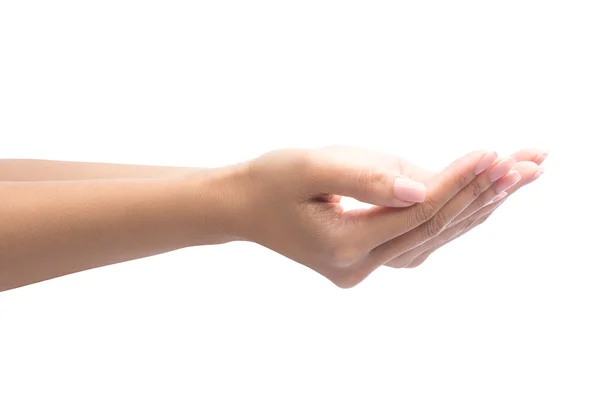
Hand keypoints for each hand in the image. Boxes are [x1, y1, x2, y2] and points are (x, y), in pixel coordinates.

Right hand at [232, 145, 516, 287]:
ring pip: (432, 238)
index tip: (494, 152)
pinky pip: (421, 241)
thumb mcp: (309, 166)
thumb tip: (421, 188)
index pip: (417, 212)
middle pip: (433, 229)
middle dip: (480, 194)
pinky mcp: (367, 261)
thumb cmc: (270, 180)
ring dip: (473, 206)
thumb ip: (364, 176)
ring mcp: (365, 270)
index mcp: (343, 247)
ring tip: (515, 177)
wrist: (243, 206)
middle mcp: (359, 268)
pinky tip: (478, 199)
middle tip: (527, 164)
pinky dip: (451, 217)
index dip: (457, 181)